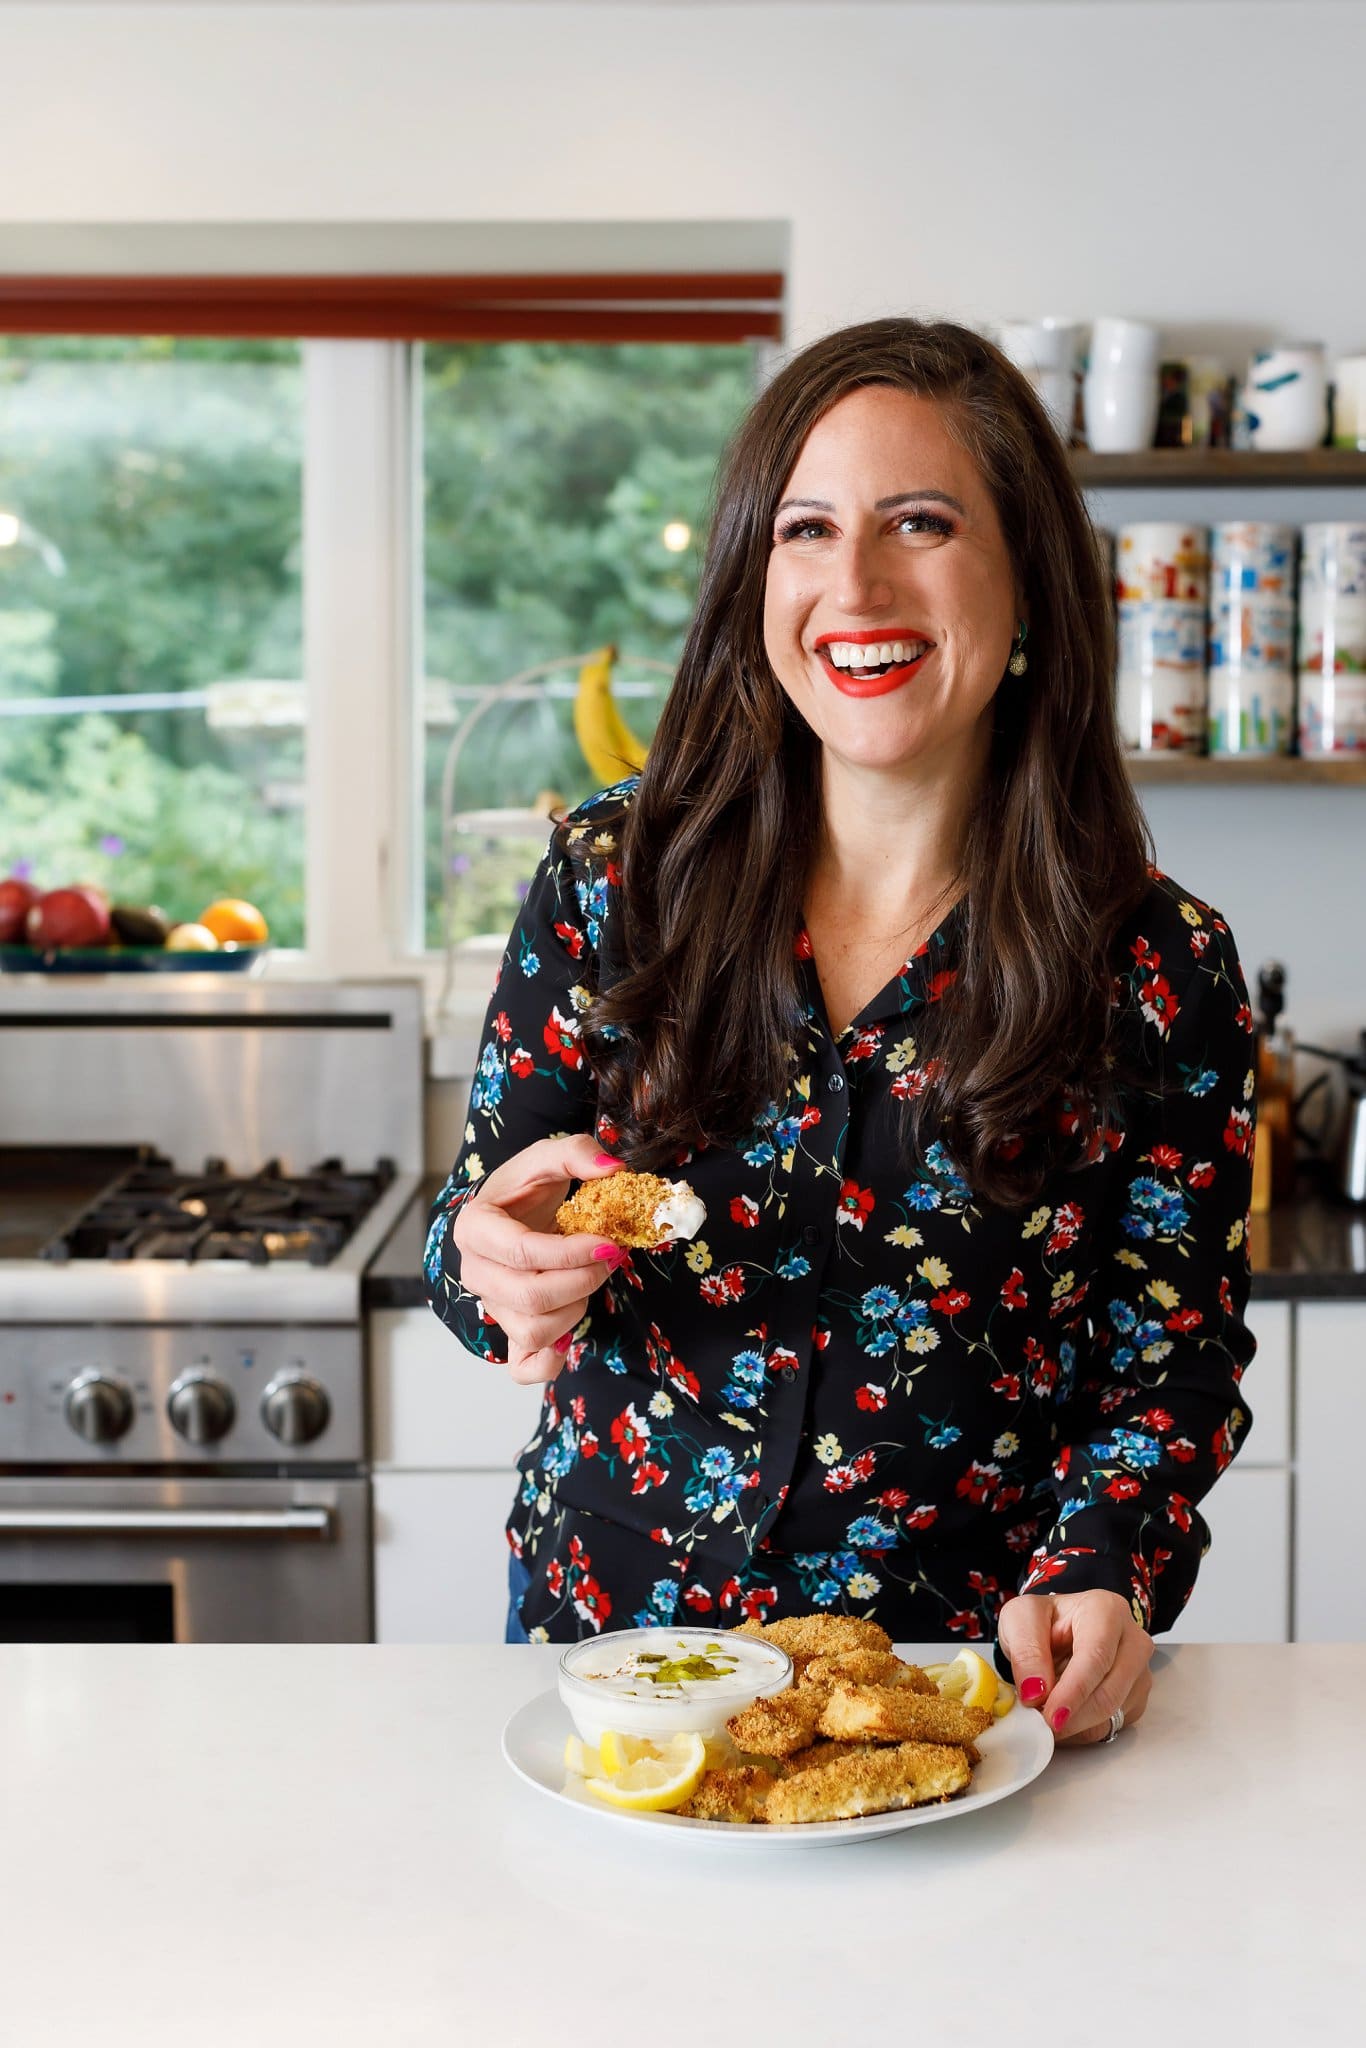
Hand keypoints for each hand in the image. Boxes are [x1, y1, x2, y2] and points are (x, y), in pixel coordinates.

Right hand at [449, 1136, 625, 1384]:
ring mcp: (489, 1306)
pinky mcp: (506, 1333)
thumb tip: (612, 1169)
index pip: (522, 1252)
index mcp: (476, 1228)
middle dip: (582, 1280)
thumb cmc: (523, 1189)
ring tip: (588, 1280)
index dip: (572, 1253)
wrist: (506, 1215)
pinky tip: (569, 1335)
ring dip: (575, 1309)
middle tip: (609, 1257)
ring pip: (533, 1330)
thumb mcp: (545, 1158)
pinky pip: (524, 1368)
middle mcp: (475, 1272)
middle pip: (530, 1297)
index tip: (608, 1242)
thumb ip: (576, 1153)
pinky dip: (550, 1361)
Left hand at [996, 1589, 1153, 1745]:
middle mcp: (1132, 1640)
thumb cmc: (1044, 1621)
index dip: (1073, 1691)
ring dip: (1075, 1724)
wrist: (1057, 1631)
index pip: (1096, 1657)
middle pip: (1109, 1692)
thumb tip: (1036, 1692)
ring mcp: (1139, 1672)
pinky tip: (1063, 1715)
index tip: (1051, 1716)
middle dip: (1073, 1716)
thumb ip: (1026, 1652)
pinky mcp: (1136, 1699)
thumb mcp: (1019, 1620)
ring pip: (1111, 1714)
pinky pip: (1111, 1725)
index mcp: (1106, 1610)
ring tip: (1045, 1713)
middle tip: (1040, 1725)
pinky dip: (1082, 1729)